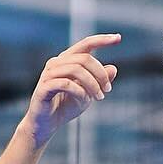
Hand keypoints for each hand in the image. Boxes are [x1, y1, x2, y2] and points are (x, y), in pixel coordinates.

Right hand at [18, 33, 121, 149]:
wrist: (46, 125)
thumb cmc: (65, 107)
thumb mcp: (88, 94)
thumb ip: (98, 81)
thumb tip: (113, 68)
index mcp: (66, 60)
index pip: (85, 44)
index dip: (102, 40)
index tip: (118, 38)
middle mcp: (56, 63)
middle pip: (84, 58)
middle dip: (100, 73)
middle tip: (108, 89)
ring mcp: (48, 74)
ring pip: (76, 69)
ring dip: (92, 84)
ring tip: (99, 97)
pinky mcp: (43, 88)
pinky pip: (65, 84)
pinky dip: (79, 91)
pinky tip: (84, 99)